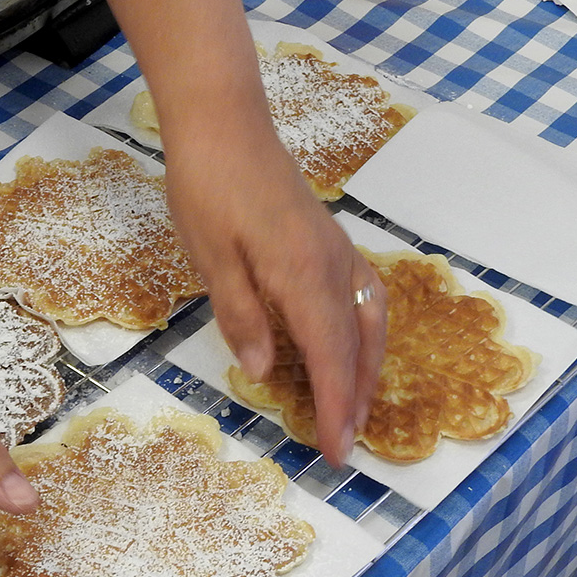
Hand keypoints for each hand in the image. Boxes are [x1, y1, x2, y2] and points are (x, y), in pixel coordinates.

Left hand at [165, 131, 386, 466]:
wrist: (224, 124)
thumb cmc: (207, 188)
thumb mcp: (211, 258)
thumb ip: (242, 315)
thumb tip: (264, 371)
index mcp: (304, 274)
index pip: (330, 356)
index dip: (337, 407)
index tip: (337, 452)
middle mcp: (334, 265)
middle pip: (358, 344)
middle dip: (357, 398)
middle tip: (347, 445)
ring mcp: (337, 250)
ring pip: (369, 321)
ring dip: (367, 369)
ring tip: (356, 408)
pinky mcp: (330, 241)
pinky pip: (362, 298)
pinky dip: (363, 335)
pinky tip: (350, 348)